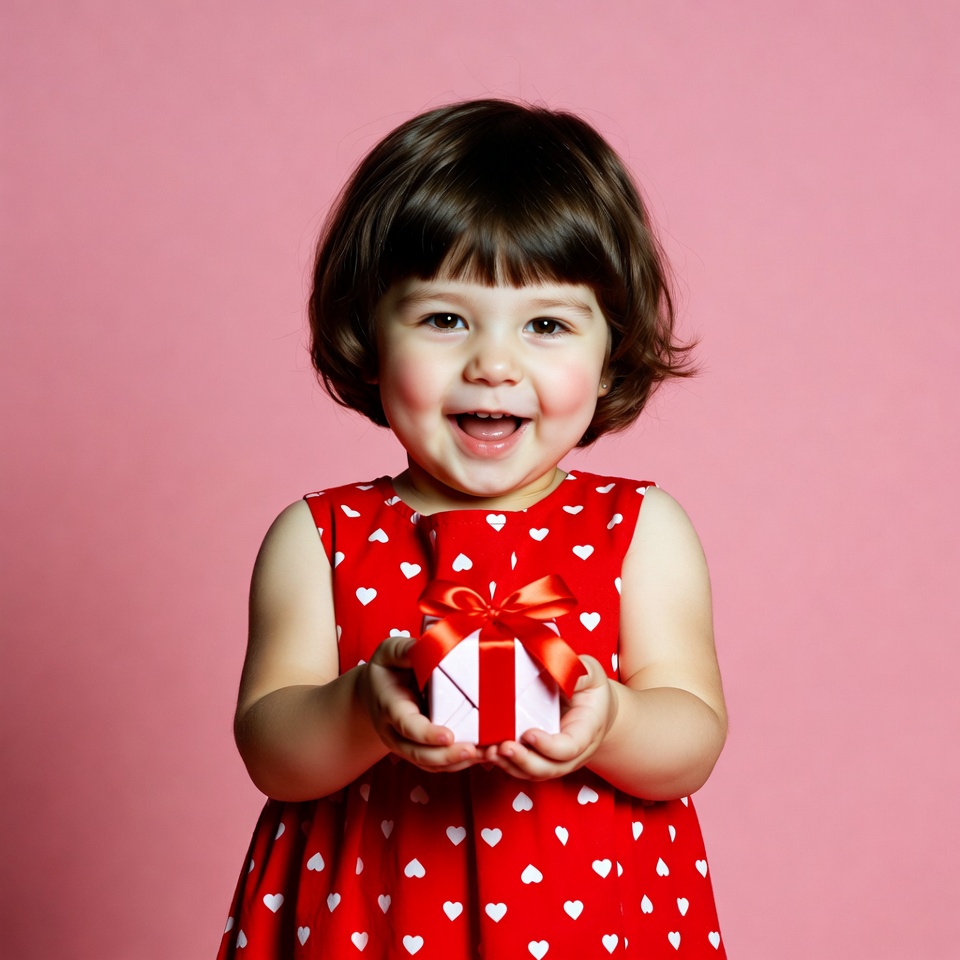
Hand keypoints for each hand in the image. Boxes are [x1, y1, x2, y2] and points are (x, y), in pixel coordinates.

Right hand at [356, 635, 482, 771]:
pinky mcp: (419, 749)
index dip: (426, 734)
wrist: (374, 691)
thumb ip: (405, 650)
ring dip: (456, 763)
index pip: (406, 725)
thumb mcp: (389, 653)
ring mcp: (406, 744)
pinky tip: (480, 756)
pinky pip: (437, 763)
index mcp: (389, 706)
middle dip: (446, 756)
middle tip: (473, 750)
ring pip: (430, 763)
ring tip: (484, 755)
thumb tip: (427, 645)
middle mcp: (395, 732)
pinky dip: (458, 763)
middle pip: (418, 753)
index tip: (448, 736)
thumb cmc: (385, 670)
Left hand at [485, 655, 616, 779]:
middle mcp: (573, 753)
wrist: (594, 708)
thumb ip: (577, 673)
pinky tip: (485, 755)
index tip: (529, 734)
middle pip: (549, 768)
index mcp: (587, 731)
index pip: (570, 747)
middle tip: (503, 748)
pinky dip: (503, 764)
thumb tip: (556, 668)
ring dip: (510, 766)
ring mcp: (555, 759)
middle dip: (524, 761)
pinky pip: (522, 768)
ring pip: (533, 772)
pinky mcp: (540, 757)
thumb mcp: (590, 674)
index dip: (549, 746)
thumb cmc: (591, 689)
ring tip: (489, 752)